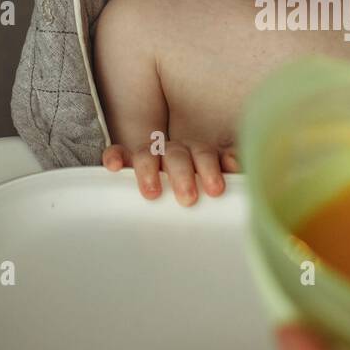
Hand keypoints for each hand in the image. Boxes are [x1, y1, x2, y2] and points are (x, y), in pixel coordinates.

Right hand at [101, 140, 239, 205]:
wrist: (175, 179)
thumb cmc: (198, 184)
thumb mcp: (218, 180)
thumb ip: (229, 173)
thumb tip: (235, 166)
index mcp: (198, 154)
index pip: (205, 155)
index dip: (210, 170)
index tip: (216, 190)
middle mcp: (174, 151)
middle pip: (178, 156)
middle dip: (182, 175)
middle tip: (188, 198)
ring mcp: (150, 154)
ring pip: (147, 154)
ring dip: (149, 170)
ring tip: (152, 193)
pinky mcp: (126, 159)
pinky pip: (118, 152)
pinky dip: (115, 156)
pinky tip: (113, 166)